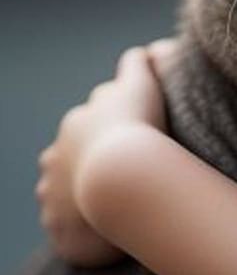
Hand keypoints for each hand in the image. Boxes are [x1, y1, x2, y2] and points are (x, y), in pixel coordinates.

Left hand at [36, 38, 178, 265]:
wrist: (123, 178)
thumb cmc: (137, 128)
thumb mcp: (142, 84)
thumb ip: (140, 63)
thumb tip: (146, 50)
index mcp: (75, 122)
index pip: (92, 120)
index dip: (115, 127)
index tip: (137, 136)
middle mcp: (56, 154)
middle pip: (74, 153)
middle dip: (94, 157)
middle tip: (129, 166)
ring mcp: (53, 191)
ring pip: (65, 188)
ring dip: (83, 190)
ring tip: (115, 197)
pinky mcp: (56, 224)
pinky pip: (66, 224)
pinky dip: (81, 221)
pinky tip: (104, 223)